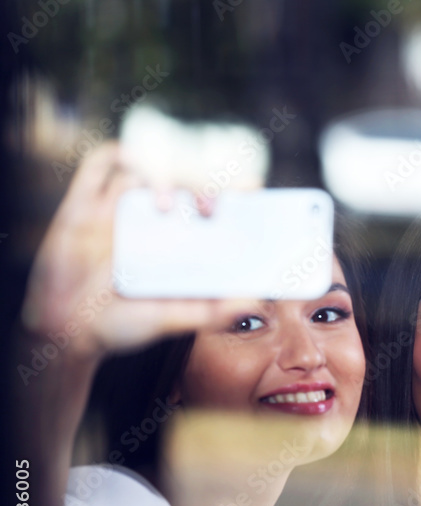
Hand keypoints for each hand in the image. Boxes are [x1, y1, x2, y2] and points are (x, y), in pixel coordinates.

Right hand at [21, 143, 252, 360]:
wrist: (65, 333)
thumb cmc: (122, 326)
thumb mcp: (171, 319)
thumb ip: (211, 312)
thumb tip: (254, 302)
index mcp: (179, 241)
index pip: (213, 202)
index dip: (233, 190)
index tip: (254, 189)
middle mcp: (152, 220)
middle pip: (184, 180)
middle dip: (203, 184)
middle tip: (210, 206)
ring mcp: (118, 210)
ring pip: (147, 169)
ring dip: (163, 177)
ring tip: (168, 208)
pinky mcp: (83, 206)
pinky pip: (99, 164)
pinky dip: (116, 155)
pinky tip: (131, 168)